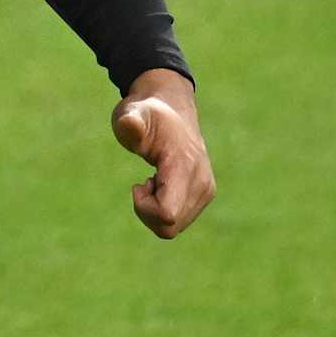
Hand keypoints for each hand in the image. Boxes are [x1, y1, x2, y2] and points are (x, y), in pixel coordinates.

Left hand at [110, 68, 215, 238]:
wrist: (171, 108)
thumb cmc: (147, 113)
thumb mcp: (133, 114)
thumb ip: (130, 122)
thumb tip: (129, 123)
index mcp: (184, 166)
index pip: (167, 213)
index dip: (144, 207)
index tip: (138, 184)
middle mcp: (201, 183)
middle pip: (169, 226)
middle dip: (147, 211)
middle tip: (145, 182)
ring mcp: (206, 191)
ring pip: (173, 227)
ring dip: (155, 209)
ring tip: (154, 180)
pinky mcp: (205, 195)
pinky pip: (178, 221)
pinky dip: (163, 209)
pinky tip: (161, 185)